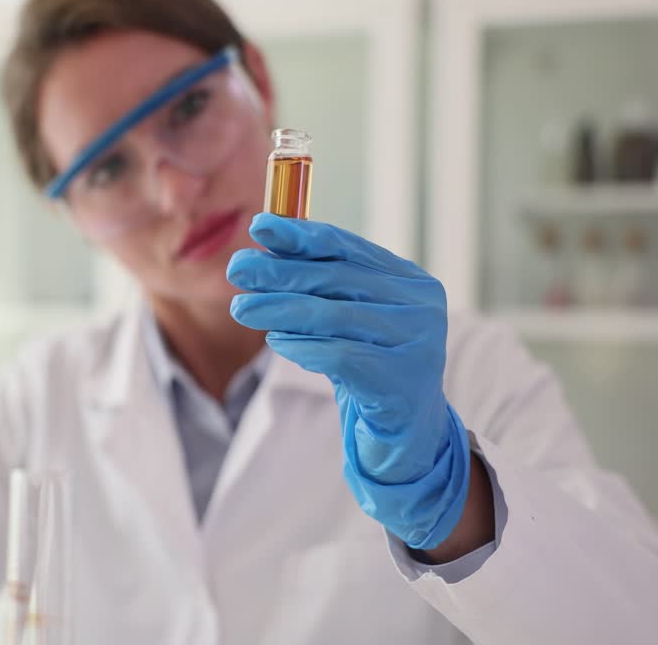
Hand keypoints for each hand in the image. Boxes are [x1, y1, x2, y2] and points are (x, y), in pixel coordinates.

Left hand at [227, 213, 470, 549]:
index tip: (260, 225)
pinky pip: (340, 356)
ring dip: (280, 309)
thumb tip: (267, 248)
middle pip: (337, 279)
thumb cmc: (372, 363)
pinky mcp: (399, 381)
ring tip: (242, 307)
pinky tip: (276, 342)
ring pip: (334, 316)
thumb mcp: (352, 318)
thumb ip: (324, 285)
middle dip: (281, 271)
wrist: (410, 431)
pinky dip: (302, 347)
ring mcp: (415, 344)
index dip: (300, 235)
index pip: (348, 248)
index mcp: (409, 280)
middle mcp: (420, 306)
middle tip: (238, 268)